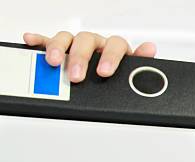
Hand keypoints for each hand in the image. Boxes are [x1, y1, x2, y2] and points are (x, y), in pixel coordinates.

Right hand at [22, 31, 156, 82]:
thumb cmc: (117, 74)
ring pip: (67, 38)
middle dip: (81, 58)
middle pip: (87, 40)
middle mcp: (96, 43)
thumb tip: (150, 48)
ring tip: (54, 62)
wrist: (107, 75)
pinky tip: (32, 41)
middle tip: (77, 76)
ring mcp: (77, 45)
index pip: (114, 45)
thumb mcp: (130, 72)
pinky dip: (40, 41)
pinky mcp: (59, 49)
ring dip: (59, 49)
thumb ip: (139, 62)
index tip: (104, 72)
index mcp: (114, 48)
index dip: (110, 57)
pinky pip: (47, 41)